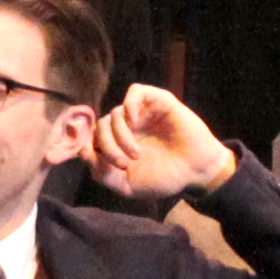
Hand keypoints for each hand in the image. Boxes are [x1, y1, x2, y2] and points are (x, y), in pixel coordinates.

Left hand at [89, 83, 235, 200]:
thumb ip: (104, 175)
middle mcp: (127, 127)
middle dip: (106, 146)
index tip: (93, 160)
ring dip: (119, 136)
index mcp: (117, 144)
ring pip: (114, 113)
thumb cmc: (165, 178)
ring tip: (135, 155)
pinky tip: (134, 121)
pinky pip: (135, 92)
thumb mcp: (128, 186)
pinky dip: (129, 105)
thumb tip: (83, 155)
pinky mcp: (157, 102)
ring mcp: (141, 113)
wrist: (196, 172)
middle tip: (122, 163)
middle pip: (100, 126)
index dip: (86, 146)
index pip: (90, 137)